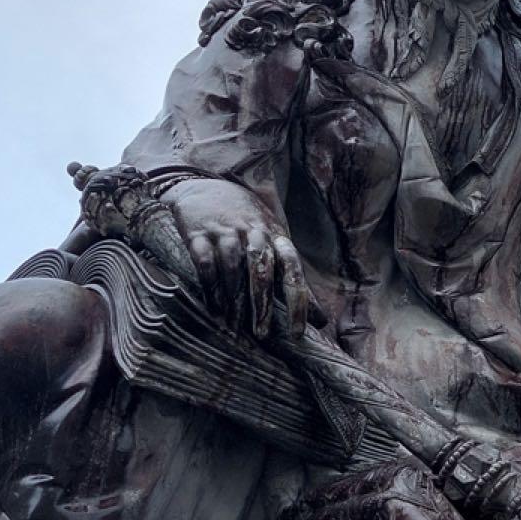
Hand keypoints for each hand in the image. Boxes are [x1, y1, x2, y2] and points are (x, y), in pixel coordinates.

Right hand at [161, 177, 310, 339]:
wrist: (206, 186)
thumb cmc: (250, 224)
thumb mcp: (277, 244)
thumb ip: (295, 281)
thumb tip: (321, 321)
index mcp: (278, 238)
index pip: (294, 272)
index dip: (298, 302)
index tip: (297, 332)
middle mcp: (254, 233)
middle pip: (262, 270)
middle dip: (262, 304)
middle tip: (261, 334)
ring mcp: (226, 231)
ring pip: (232, 268)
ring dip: (233, 299)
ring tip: (233, 325)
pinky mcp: (199, 233)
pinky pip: (205, 262)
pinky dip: (209, 287)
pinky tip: (212, 307)